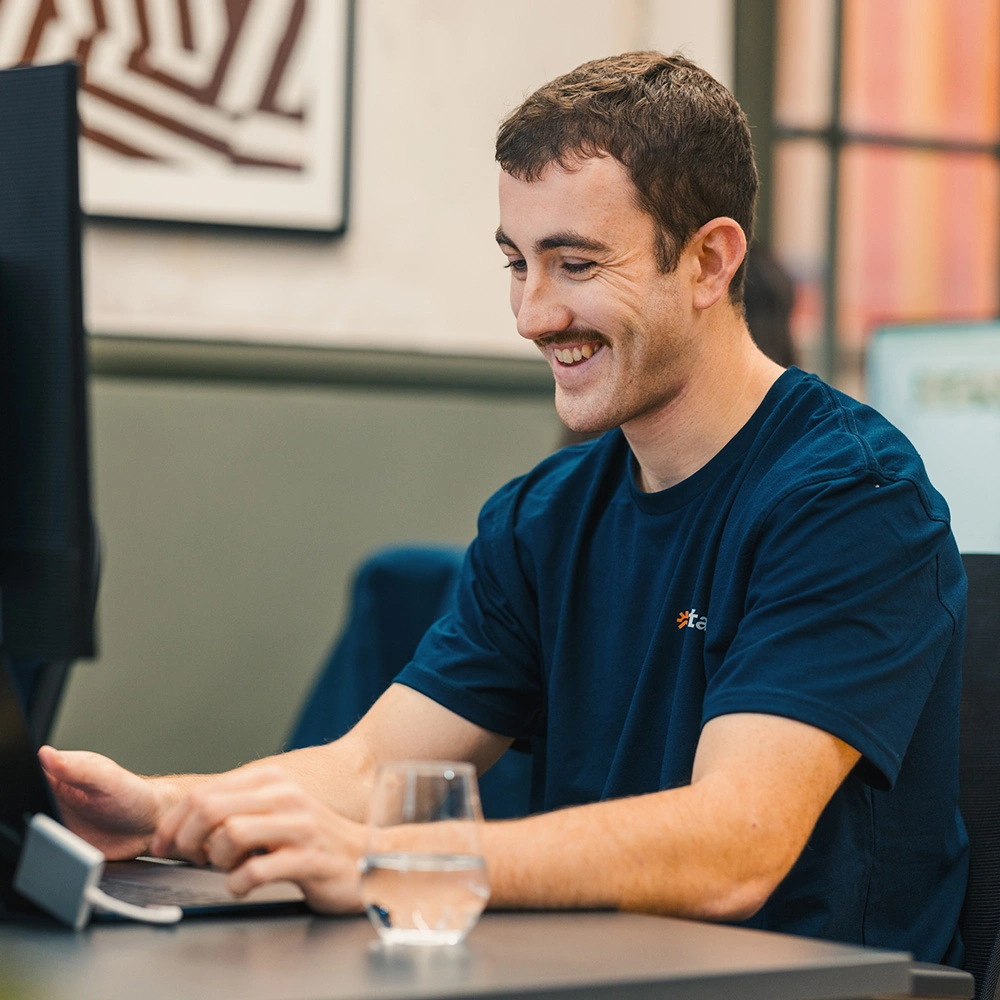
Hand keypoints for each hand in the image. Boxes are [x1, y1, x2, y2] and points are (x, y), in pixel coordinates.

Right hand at [37, 746, 163, 859]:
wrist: (149, 825)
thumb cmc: (133, 795)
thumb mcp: (106, 778)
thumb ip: (76, 768)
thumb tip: (45, 754)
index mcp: (61, 774)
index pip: (31, 773)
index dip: (28, 781)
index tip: (40, 789)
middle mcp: (55, 797)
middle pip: (29, 802)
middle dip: (34, 809)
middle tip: (57, 813)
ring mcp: (56, 821)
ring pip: (33, 828)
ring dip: (41, 832)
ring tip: (67, 829)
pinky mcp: (60, 844)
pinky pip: (45, 848)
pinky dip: (49, 849)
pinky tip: (66, 847)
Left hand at [151, 767, 365, 912]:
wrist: (365, 858)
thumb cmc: (309, 841)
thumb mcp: (272, 813)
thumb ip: (234, 810)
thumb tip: (180, 827)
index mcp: (271, 780)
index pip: (203, 793)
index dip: (172, 823)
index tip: (164, 846)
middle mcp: (285, 796)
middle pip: (209, 809)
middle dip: (186, 840)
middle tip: (191, 860)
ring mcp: (299, 826)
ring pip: (229, 836)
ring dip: (216, 861)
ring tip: (228, 869)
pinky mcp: (309, 858)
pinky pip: (255, 871)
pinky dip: (238, 884)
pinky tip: (244, 886)